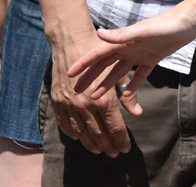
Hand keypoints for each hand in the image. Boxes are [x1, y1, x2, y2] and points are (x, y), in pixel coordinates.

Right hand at [50, 30, 138, 155]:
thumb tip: (137, 113)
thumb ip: (128, 94)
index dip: (121, 138)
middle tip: (115, 153)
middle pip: (98, 132)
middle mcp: (84, 104)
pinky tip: (79, 137)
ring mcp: (69, 104)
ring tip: (98, 150)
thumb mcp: (120, 71)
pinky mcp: (58, 100)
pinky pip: (65, 123)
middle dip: (108, 145)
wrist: (71, 41)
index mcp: (102, 97)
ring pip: (81, 131)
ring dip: (90, 143)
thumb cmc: (101, 54)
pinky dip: (73, 132)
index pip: (114, 126)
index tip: (126, 148)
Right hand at [67, 7, 195, 107]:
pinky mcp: (152, 59)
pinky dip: (132, 85)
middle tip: (76, 91)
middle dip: (90, 77)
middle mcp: (128, 47)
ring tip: (96, 98)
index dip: (83, 63)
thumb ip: (122, 35)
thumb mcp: (143, 31)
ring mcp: (139, 54)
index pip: (98, 53)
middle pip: (104, 65)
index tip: (69, 73)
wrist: (188, 23)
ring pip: (119, 72)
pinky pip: (139, 75)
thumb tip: (99, 33)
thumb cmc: (165, 25)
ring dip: (108, 84)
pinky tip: (124, 98)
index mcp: (122, 40)